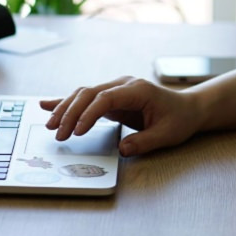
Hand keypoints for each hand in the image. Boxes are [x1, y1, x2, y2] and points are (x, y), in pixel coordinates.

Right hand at [40, 76, 202, 156]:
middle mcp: (123, 85)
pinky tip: (48, 104)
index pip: (105, 98)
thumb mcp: (167, 135)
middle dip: (70, 113)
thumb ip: (144, 142)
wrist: (188, 108)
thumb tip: (122, 150)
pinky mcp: (111, 98)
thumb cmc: (179, 120)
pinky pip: (86, 99)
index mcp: (137, 90)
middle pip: (89, 94)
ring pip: (83, 94)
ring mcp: (116, 89)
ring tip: (50, 125)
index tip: (78, 132)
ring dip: (65, 108)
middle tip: (58, 133)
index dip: (89, 114)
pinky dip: (67, 102)